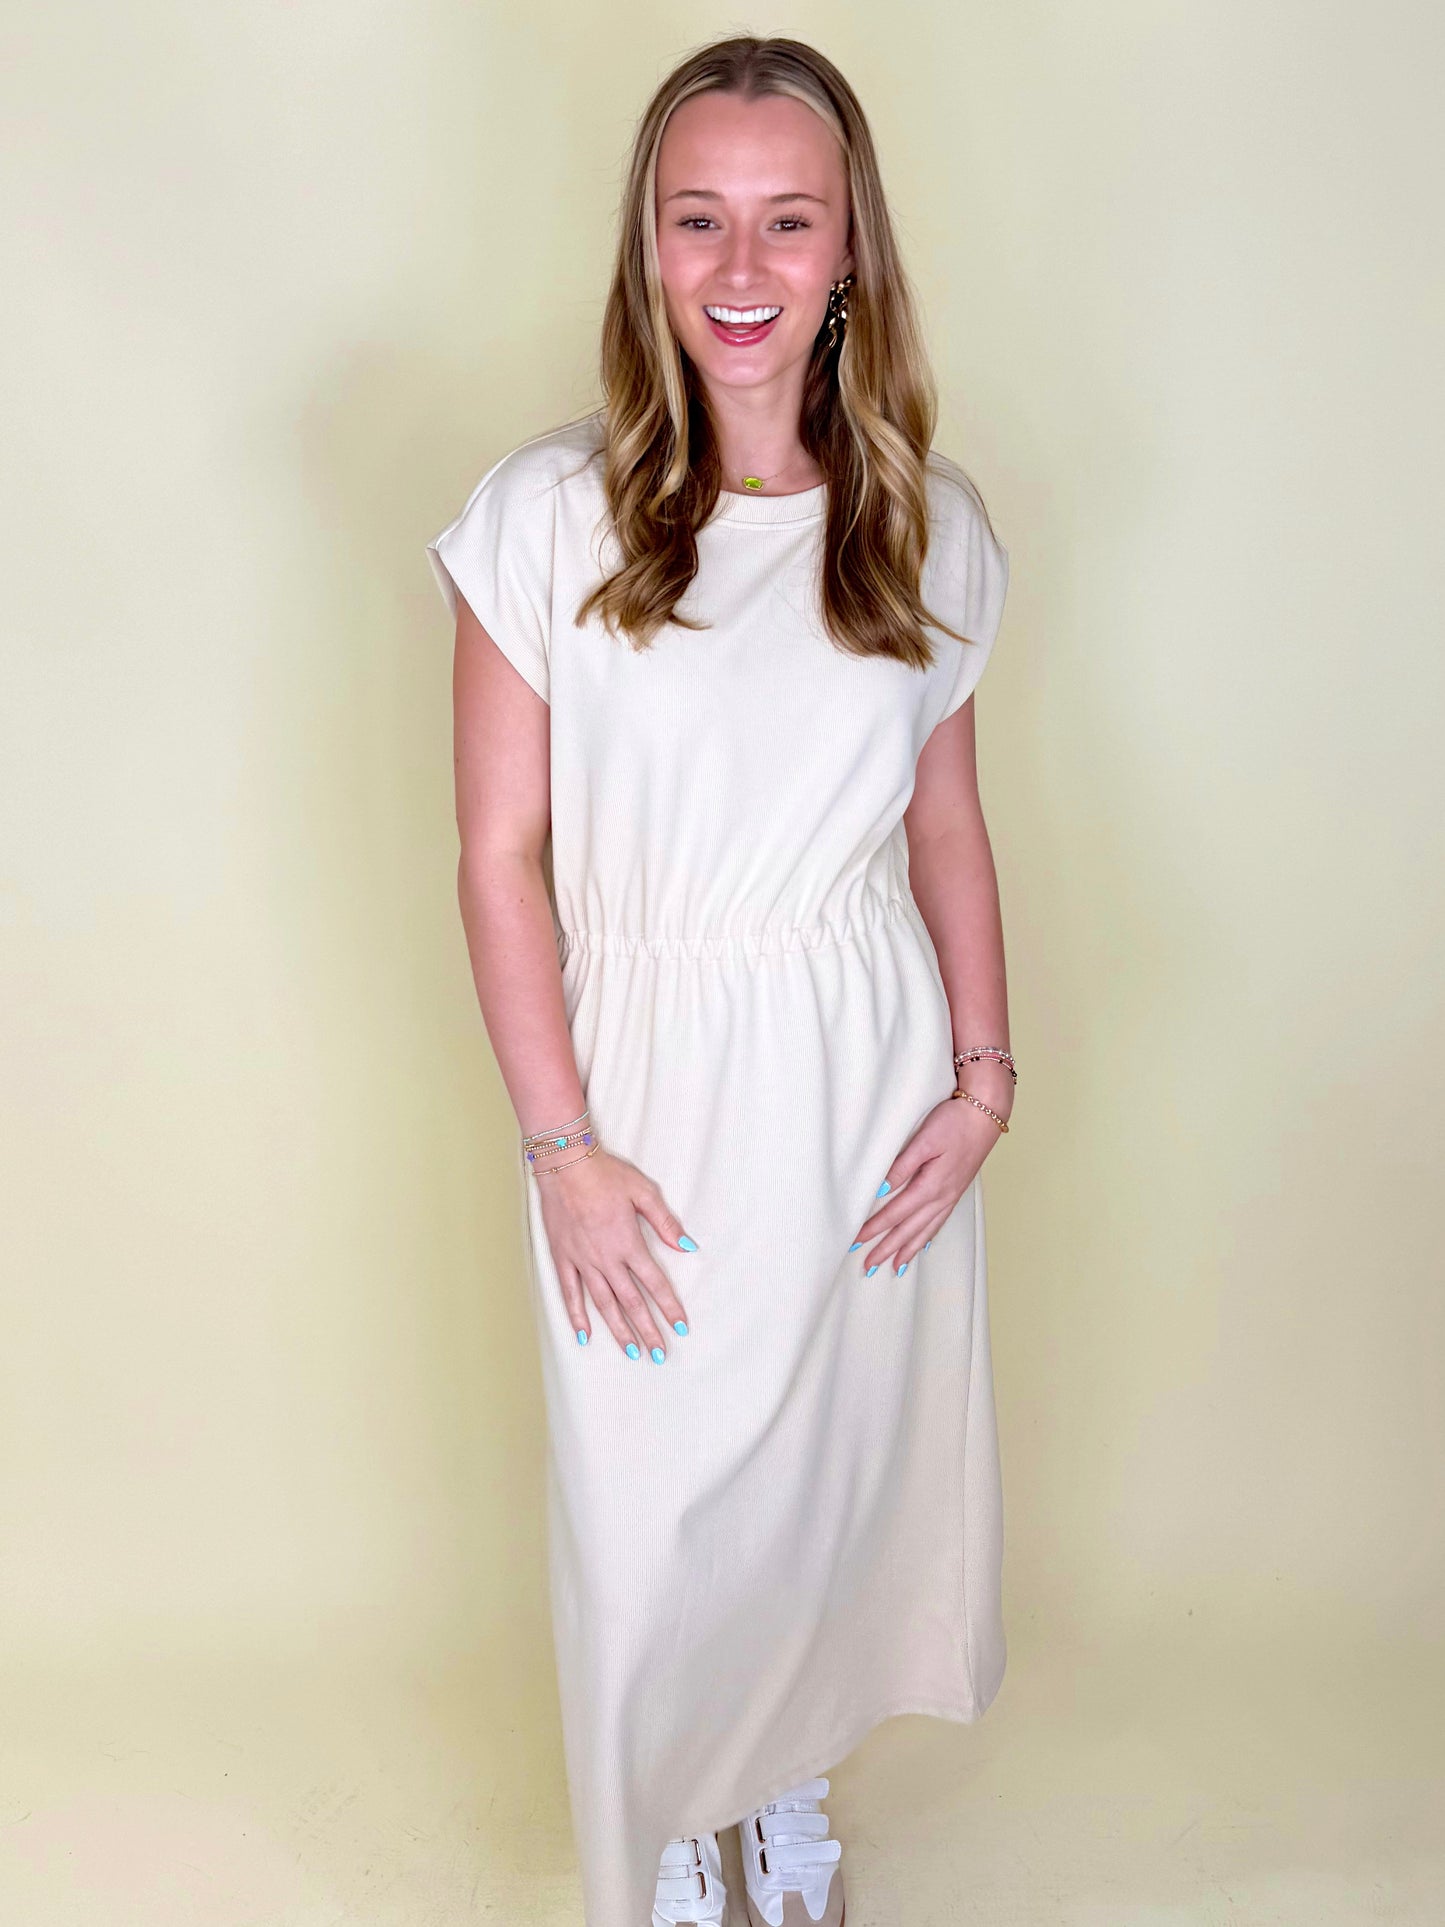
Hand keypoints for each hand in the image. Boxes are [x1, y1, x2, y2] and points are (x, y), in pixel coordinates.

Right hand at [533, 1146, 695, 1358]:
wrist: (565, 1164)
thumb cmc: (605, 1174)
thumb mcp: (643, 1192)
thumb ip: (665, 1223)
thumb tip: (687, 1247)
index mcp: (629, 1243)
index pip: (655, 1283)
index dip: (670, 1308)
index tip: (681, 1327)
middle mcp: (607, 1258)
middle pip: (632, 1303)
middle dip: (648, 1330)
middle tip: (659, 1354)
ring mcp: (583, 1261)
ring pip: (604, 1305)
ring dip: (619, 1330)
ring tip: (631, 1352)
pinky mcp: (563, 1258)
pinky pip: (570, 1294)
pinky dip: (577, 1316)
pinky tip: (585, 1336)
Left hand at [850, 1068, 1010, 1276]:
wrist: (986, 1114)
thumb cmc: (954, 1122)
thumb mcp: (925, 1140)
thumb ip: (902, 1165)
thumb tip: (882, 1189)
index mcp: (930, 1186)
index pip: (894, 1213)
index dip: (873, 1229)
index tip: (855, 1241)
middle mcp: (942, 1197)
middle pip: (909, 1230)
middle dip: (887, 1249)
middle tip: (869, 1266)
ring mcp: (951, 1195)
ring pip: (926, 1230)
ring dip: (908, 1249)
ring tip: (895, 1267)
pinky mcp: (956, 1190)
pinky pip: (939, 1222)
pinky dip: (928, 1237)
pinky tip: (923, 1243)